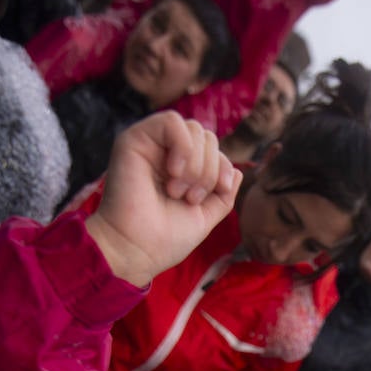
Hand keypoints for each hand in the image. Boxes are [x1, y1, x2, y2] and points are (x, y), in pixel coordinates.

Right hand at [87, 112, 241, 288]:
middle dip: (210, 169)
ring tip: (178, 191)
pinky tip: (173, 172)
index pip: (213, 148)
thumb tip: (238, 171)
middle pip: (206, 136)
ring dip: (196, 163)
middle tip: (190, 198)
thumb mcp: (205, 216)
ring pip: (193, 128)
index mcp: (179, 168)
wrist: (136, 250)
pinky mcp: (133, 139)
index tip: (222, 190)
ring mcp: (149, 145)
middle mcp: (163, 153)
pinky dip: (183, 146)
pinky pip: (172, 121)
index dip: (223, 166)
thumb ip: (222, 195)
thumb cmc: (165, 239)